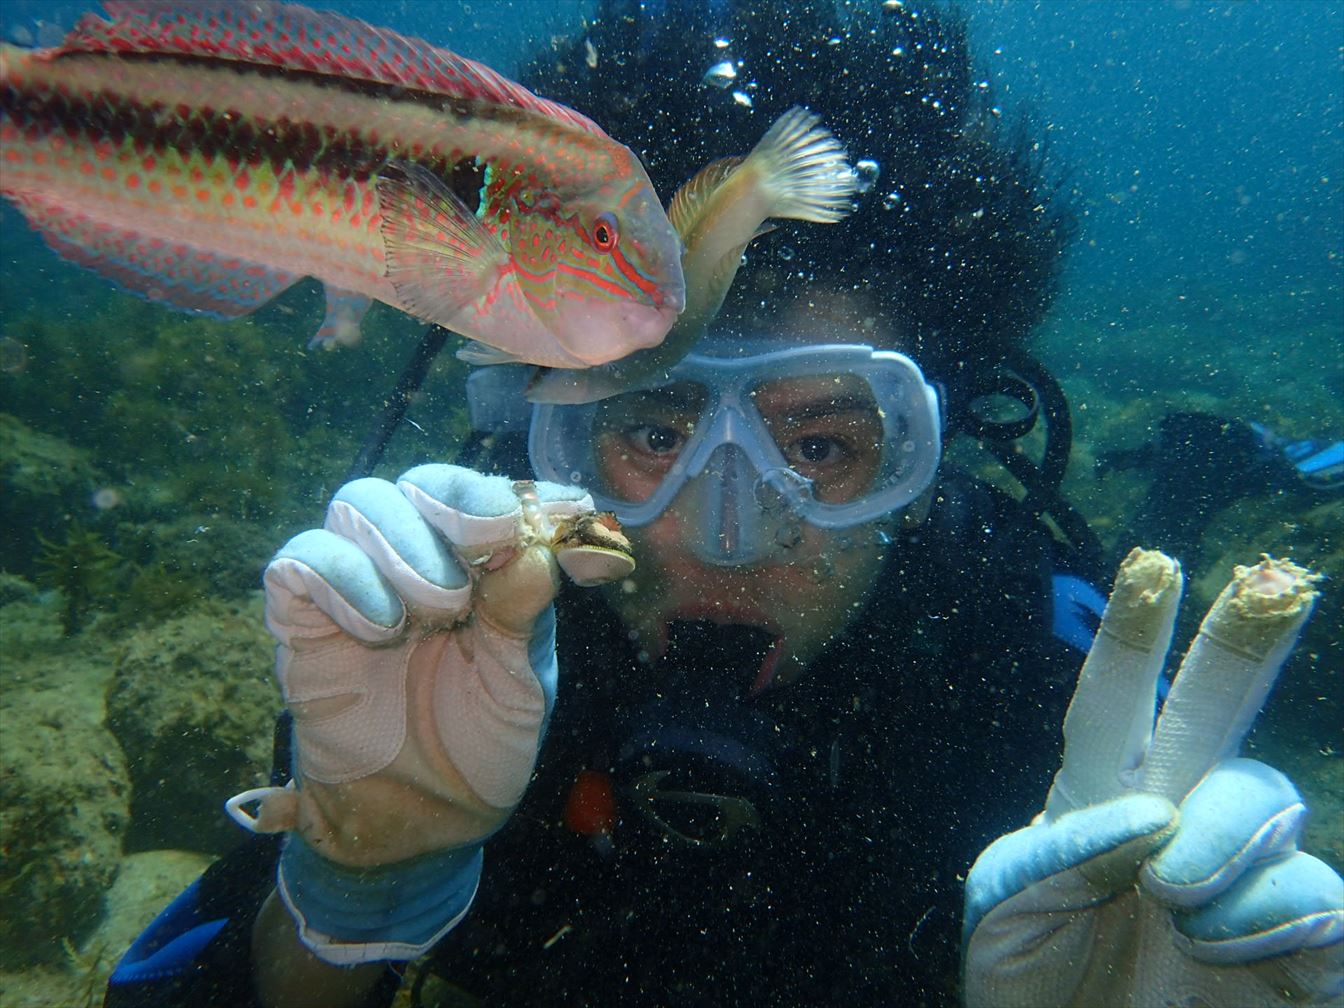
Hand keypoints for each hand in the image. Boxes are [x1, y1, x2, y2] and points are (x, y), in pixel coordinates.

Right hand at [226, 465, 632, 963]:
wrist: (419, 824)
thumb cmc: (477, 745)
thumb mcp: (519, 685)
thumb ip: (523, 616)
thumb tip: (533, 548)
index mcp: (483, 568)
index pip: (496, 498)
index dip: (529, 496)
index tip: (568, 513)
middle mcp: (420, 562)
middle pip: (421, 482)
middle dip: (458, 501)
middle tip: (488, 543)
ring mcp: (359, 586)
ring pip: (359, 505)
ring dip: (404, 540)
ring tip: (437, 605)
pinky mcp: (304, 622)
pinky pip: (300, 561)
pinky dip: (340, 575)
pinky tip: (380, 623)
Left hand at [963, 550, 1343, 1007]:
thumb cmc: (1031, 986)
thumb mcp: (1005, 912)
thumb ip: (1055, 854)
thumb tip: (1153, 814)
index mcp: (1097, 799)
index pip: (1113, 704)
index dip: (1134, 637)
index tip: (1153, 565)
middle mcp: (1179, 818)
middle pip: (1216, 710)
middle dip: (1241, 641)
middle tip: (1273, 582)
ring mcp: (1245, 873)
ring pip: (1266, 799)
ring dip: (1217, 845)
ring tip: (1169, 904)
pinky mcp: (1306, 942)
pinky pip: (1316, 897)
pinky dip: (1268, 917)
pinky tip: (1228, 949)